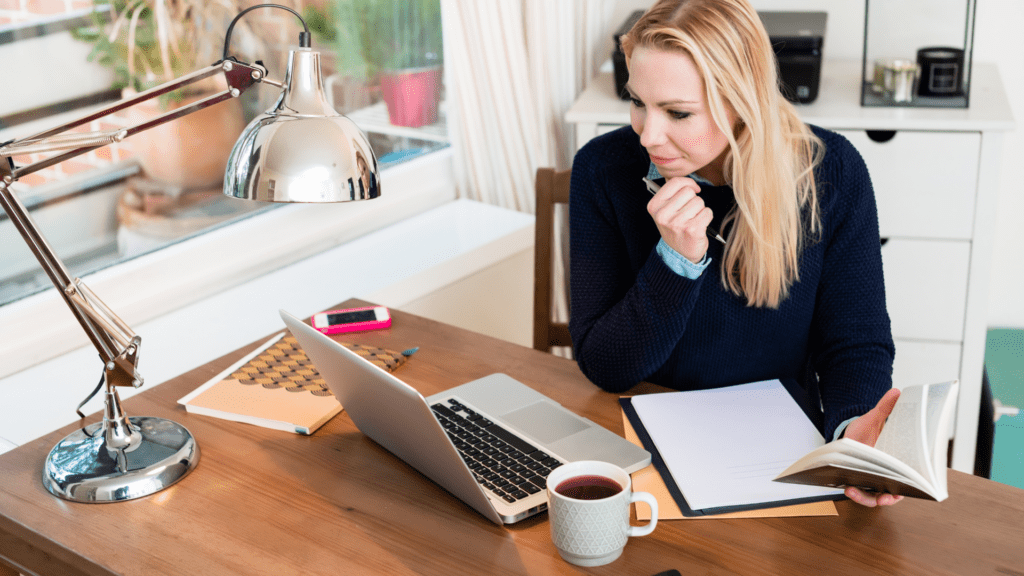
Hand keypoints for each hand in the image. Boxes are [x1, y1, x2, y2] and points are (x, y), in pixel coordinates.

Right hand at [647, 176, 712, 263]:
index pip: (674, 182)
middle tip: (688, 213)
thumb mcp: (665, 211)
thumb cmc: (675, 228)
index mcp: (654, 206)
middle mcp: (663, 215)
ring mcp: (677, 223)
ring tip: (692, 220)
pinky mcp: (692, 230)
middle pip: (689, 192)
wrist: (679, 254)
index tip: (693, 189)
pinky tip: (699, 226)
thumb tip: (691, 183)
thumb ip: (672, 194)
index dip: (688, 183)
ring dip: (700, 210)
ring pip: (700, 202)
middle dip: (693, 200)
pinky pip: (708, 212)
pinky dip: (707, 218)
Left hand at [842, 388, 903, 506]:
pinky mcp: (858, 481)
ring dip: (868, 499)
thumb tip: (896, 392)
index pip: (909, 477)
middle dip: (890, 497)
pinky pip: (860, 493)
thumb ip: (884, 408)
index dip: (913, 484)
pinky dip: (856, 494)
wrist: (847, 435)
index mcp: (894, 461)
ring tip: (857, 493)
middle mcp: (885, 473)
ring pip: (875, 496)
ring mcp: (872, 479)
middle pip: (894, 492)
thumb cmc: (863, 430)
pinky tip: (849, 489)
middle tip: (886, 497)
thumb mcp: (873, 418)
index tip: (913, 485)